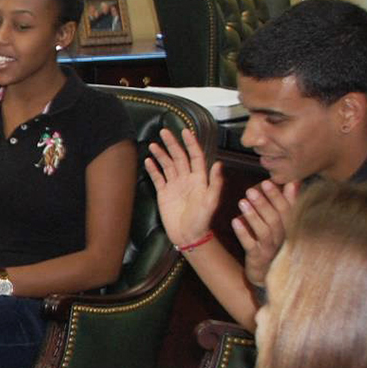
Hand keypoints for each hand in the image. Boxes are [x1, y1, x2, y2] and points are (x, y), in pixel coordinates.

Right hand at [144, 128, 223, 246]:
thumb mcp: (211, 203)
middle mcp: (186, 179)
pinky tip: (148, 161)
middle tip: (164, 132)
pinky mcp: (164, 193)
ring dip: (161, 154)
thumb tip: (218, 164)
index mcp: (199, 179)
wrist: (188, 236)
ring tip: (153, 145)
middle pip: (179, 157)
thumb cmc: (202, 221)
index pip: (195, 156)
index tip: (185, 132)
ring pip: (167, 165)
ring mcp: (174, 185)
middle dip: (172, 144)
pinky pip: (158, 178)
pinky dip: (153, 169)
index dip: (191, 144)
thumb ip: (215, 184)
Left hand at [232, 180, 296, 286]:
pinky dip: (243, 233)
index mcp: (289, 226)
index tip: (266, 182)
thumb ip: (288, 202)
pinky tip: (235, 221)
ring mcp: (270, 248)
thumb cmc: (274, 239)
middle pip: (275, 219)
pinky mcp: (257, 256)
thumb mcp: (282, 221)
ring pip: (264, 231)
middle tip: (250, 190)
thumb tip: (294, 182)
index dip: (277, 196)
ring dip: (253, 216)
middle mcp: (282, 237)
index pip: (286, 209)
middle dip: (263, 204)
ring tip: (241, 202)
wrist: (267, 269)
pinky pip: (250, 244)